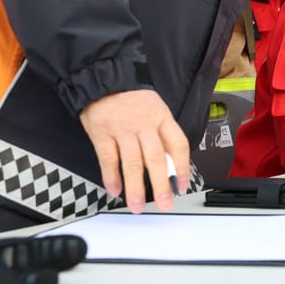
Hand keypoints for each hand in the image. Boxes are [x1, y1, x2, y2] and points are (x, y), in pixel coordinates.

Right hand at [79, 89, 189, 212]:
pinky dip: (111, 176)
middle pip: (156, 158)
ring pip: (132, 162)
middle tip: (164, 202)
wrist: (105, 78)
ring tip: (137, 205)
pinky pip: (108, 158)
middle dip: (161, 184)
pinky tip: (115, 190)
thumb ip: (163, 134)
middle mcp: (144, 124)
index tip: (183, 185)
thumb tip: (172, 164)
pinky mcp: (102, 133)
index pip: (178, 144)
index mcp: (162, 117)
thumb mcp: (156, 109)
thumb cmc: (132, 98)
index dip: (183, 167)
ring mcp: (122, 129)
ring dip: (135, 186)